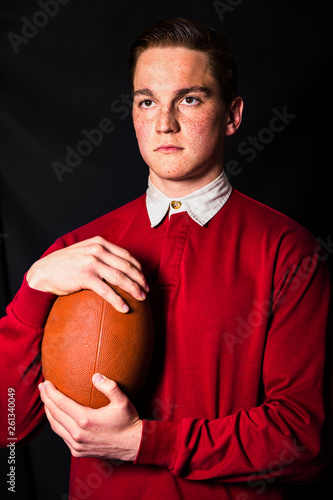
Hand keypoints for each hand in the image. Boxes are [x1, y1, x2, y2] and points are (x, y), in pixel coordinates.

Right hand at [26, 236, 148, 311]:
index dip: (138, 268)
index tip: (144, 279)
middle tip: (146, 291)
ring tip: (141, 299)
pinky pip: (107, 290)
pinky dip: (117, 300)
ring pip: (120, 277)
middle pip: (126, 266)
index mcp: (99, 243)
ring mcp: (91, 262)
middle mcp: (97, 250)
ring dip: (133, 289)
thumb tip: (119, 266)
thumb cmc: (64, 266)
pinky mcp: (85, 276)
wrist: (43, 273)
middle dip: (139, 280)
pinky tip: (125, 308)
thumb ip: (100, 255)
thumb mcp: (84, 253)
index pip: (126, 255)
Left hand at [39, 374, 141, 461]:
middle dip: (46, 399)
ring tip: (46, 400)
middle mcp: (78, 434)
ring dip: (49, 412)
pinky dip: (56, 424)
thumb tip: (96, 376)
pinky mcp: (78, 451)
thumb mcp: (122, 401)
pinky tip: (57, 416)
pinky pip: (62, 436)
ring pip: (55, 427)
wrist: (134, 445)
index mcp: (86, 420)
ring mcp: (77, 444)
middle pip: (54, 414)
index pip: (61, 403)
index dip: (51, 392)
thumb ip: (109, 386)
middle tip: (42, 387)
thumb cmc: (128, 422)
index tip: (46, 383)